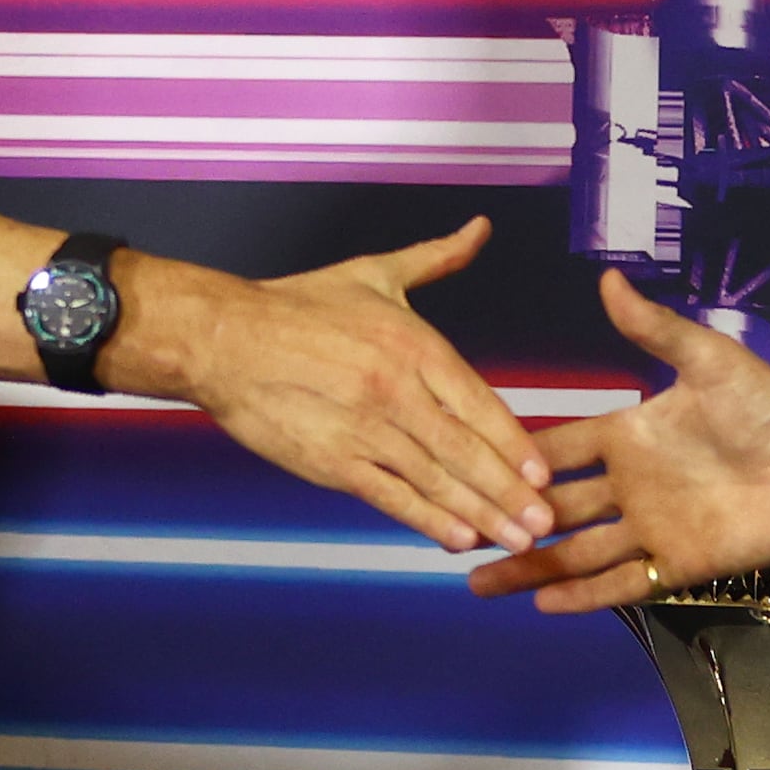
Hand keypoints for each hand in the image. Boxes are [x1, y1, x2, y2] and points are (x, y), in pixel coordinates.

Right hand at [170, 217, 552, 552]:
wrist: (224, 338)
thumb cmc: (297, 306)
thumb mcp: (375, 273)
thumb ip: (436, 258)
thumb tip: (480, 229)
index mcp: (413, 345)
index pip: (479, 402)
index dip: (514, 443)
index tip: (542, 472)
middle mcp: (396, 390)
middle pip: (467, 450)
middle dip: (510, 491)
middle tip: (545, 522)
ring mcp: (364, 429)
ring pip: (435, 479)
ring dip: (481, 514)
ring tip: (516, 540)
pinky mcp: (331, 460)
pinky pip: (389, 496)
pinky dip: (425, 519)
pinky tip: (456, 538)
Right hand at [465, 273, 769, 610]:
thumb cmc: (768, 409)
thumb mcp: (708, 360)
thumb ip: (654, 329)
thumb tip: (607, 278)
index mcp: (628, 435)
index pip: (557, 448)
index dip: (514, 458)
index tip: (464, 464)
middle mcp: (629, 485)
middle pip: (553, 507)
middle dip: (505, 518)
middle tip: (451, 531)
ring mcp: (650, 528)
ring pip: (575, 554)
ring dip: (529, 567)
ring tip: (477, 582)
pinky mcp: (677, 565)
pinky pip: (621, 583)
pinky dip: (582, 596)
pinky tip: (541, 604)